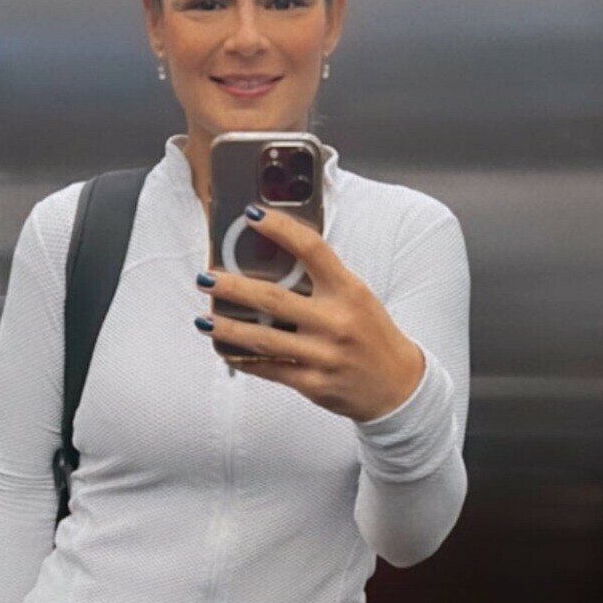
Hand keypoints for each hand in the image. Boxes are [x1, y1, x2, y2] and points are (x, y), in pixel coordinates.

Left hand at [195, 205, 425, 423]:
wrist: (397, 386)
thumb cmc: (372, 336)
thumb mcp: (357, 298)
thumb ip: (324, 280)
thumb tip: (277, 260)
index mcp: (348, 291)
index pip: (311, 249)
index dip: (280, 229)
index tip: (251, 215)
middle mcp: (336, 321)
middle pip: (273, 298)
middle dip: (232, 287)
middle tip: (206, 278)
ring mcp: (323, 355)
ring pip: (263, 338)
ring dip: (228, 327)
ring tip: (204, 318)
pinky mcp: (313, 383)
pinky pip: (269, 368)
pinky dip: (244, 359)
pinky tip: (226, 350)